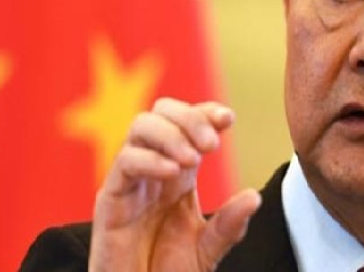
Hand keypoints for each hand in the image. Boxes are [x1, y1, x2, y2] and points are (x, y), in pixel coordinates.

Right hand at [88, 97, 260, 271]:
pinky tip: (173, 172)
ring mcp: (130, 181)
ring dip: (171, 133)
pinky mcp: (109, 199)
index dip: (205, 112)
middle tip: (211, 144)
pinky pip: (125, 161)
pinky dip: (151, 159)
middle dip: (189, 117)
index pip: (186, 123)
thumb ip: (229, 226)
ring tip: (194, 159)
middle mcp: (153, 169)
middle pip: (161, 112)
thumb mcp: (207, 251)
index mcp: (178, 173)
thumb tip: (254, 197)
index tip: (228, 120)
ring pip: (140, 126)